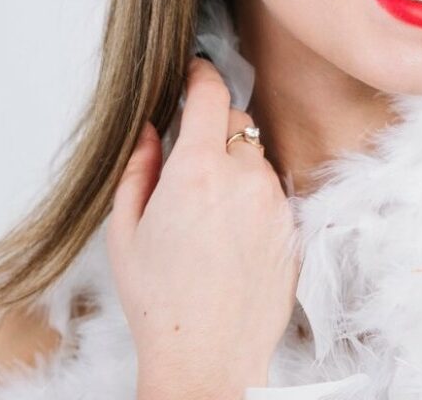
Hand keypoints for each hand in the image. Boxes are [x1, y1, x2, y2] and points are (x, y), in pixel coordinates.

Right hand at [107, 56, 299, 399]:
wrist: (210, 350)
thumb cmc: (161, 298)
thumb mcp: (127, 229)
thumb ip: (139, 167)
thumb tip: (150, 127)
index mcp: (198, 171)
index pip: (212, 95)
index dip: (202, 75)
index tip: (196, 70)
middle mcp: (245, 177)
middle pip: (238, 124)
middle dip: (215, 130)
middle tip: (191, 163)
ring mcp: (276, 200)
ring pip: (258, 159)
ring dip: (237, 167)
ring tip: (209, 215)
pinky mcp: (295, 224)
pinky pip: (273, 192)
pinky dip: (254, 198)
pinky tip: (232, 236)